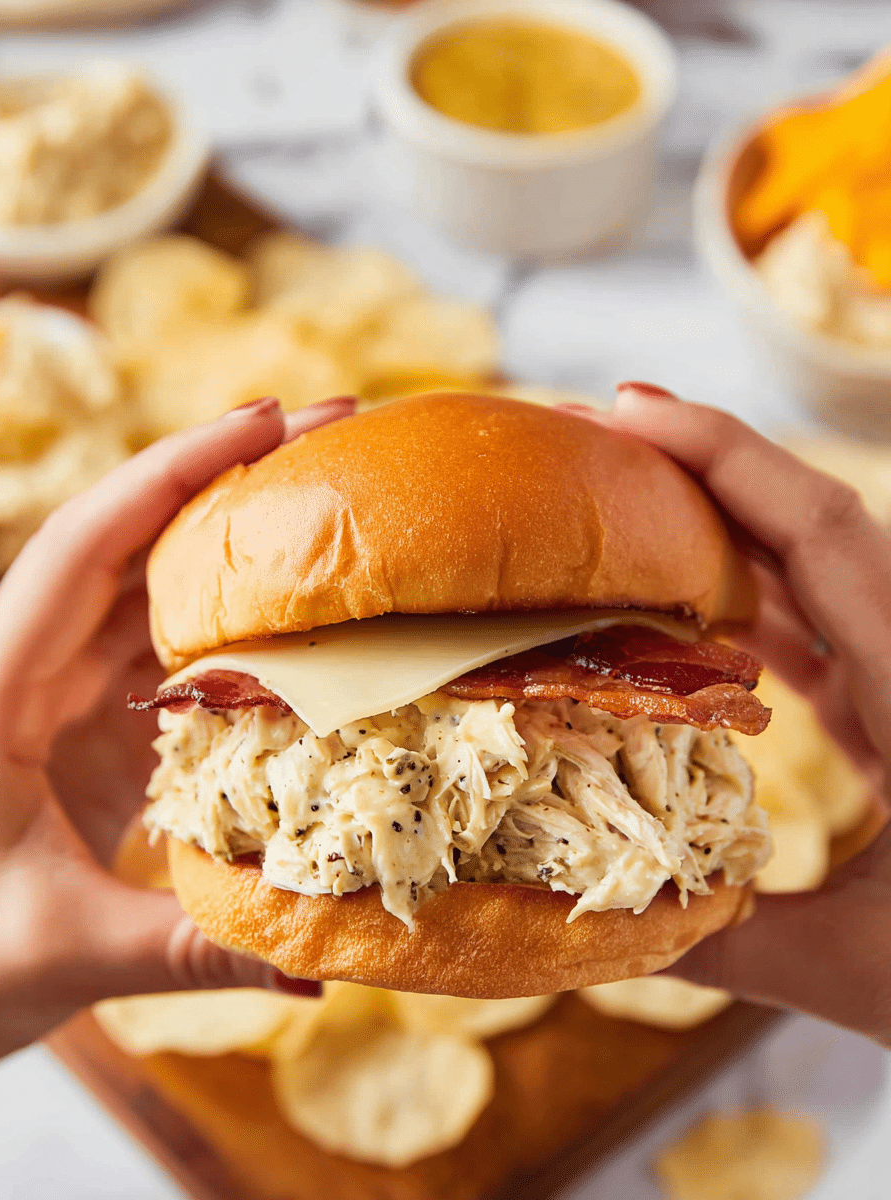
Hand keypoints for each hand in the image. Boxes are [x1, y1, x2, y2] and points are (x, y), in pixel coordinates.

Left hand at [0, 396, 353, 1131]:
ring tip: (324, 504)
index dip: (172, 469)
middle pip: (127, 543)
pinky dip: (225, 621)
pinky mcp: (84, 727)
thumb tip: (325, 959)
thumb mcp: (64, 950)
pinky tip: (291, 614)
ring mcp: (54, 695)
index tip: (264, 415)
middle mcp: (20, 670)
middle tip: (328, 435)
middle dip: (223, 479)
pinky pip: (160, 651)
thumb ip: (197, 946)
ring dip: (229, 544)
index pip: (84, 546)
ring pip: (147, 590)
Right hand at [561, 383, 890, 1044]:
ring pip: (804, 573)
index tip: (629, 408)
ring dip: (709, 532)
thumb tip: (594, 921)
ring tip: (607, 509)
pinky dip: (737, 606)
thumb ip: (729, 942)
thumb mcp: (869, 970)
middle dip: (695, 467)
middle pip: (804, 525)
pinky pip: (809, 631)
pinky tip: (671, 615)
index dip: (726, 454)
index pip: (822, 532)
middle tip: (587, 436)